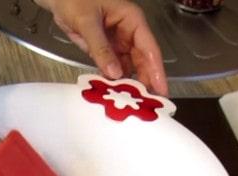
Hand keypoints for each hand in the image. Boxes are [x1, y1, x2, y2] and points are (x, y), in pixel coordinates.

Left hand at [36, 0, 167, 95]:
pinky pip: (112, 68)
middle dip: (145, 81)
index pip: (149, 48)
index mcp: (132, 20)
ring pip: (128, 67)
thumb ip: (100, 48)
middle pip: (142, 61)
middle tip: (148, 104)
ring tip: (130, 103)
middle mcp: (128, 32)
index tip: (161, 90)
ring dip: (127, 83)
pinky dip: (112, 80)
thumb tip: (115, 74)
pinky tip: (112, 93)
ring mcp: (117, 42)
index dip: (157, 70)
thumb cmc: (75, 0)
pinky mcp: (105, 50)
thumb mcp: (88, 22)